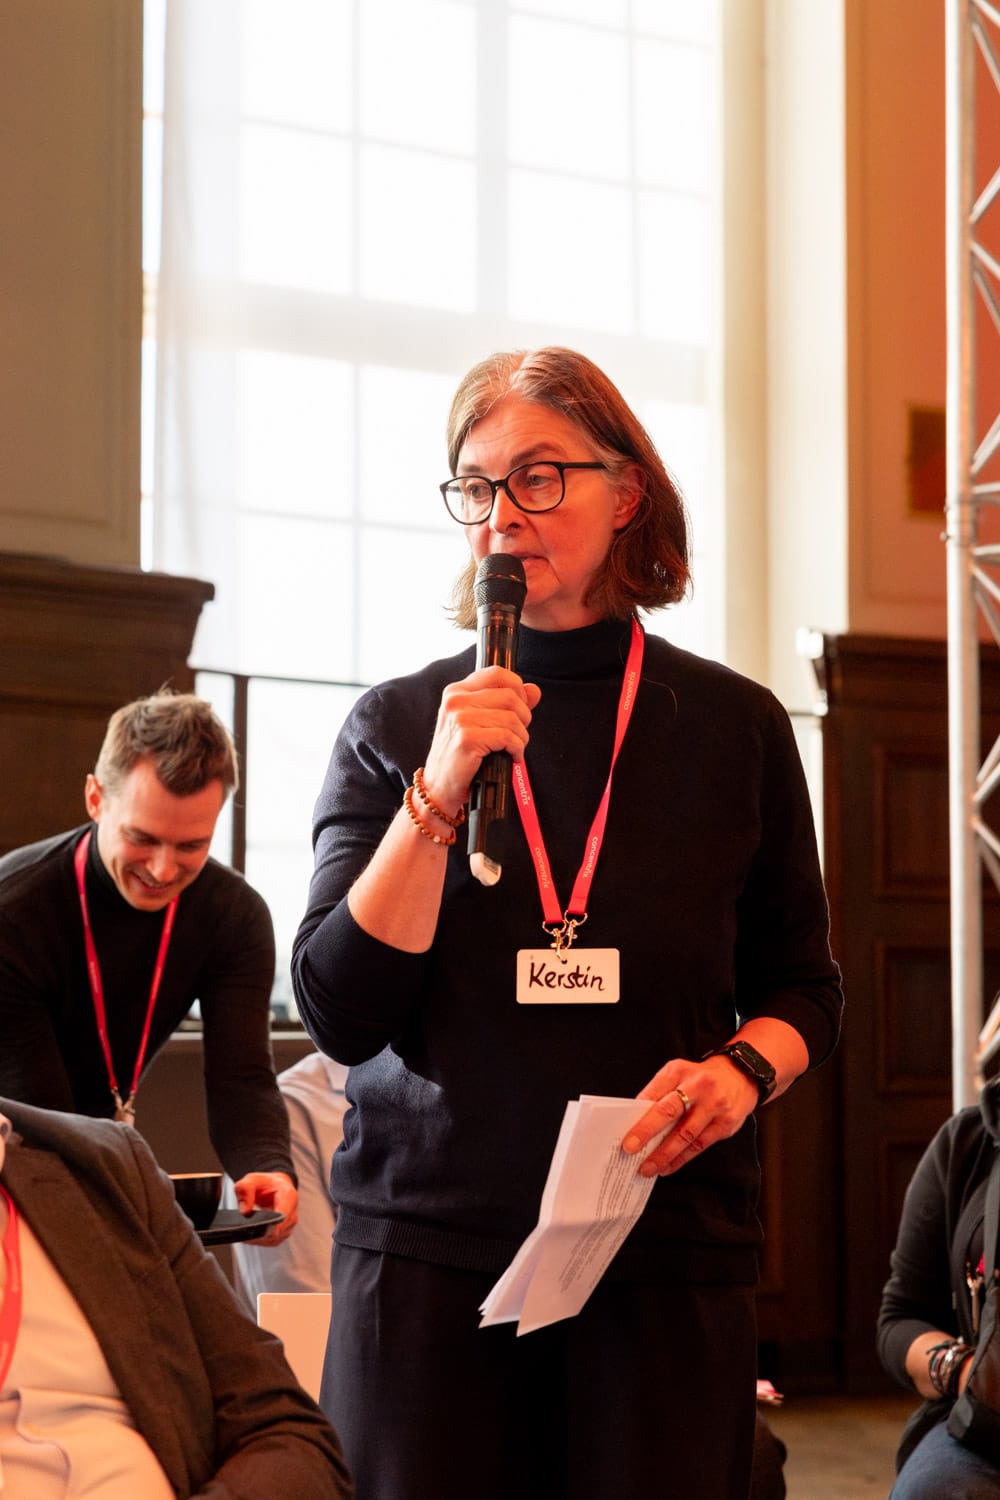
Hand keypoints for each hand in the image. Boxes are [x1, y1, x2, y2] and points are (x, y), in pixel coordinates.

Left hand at [232, 1171, 298, 1245]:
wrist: (274, 1187)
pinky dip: (259, 1240)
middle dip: (259, 1231)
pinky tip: (249, 1234)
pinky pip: (270, 1242)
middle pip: (276, 1230)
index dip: (273, 1224)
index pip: (284, 1214)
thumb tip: (245, 1211)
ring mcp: (288, 1226)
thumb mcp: (251, 1179)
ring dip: (257, 1237)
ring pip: (272, 1239)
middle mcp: (292, 1213)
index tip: (260, 1229)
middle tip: (241, 1230)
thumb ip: (245, 1189)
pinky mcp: (282, 1234)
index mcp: (289, 1196)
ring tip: (243, 1231)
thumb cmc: (264, 1183)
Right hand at [421, 665, 541, 814]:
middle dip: (524, 718)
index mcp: (457, 691)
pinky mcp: (467, 739)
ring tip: (514, 748)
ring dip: (522, 737)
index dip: (518, 689)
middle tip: (518, 735)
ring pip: (512, 718)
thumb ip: (507, 704)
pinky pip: (508, 737)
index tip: (520, 709)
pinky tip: (512, 757)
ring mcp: (460, 719)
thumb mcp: (480, 722)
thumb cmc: (460, 756)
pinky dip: (517, 749)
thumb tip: (535, 690)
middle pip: (510, 696)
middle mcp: (455, 701)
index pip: (497, 673)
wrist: (439, 787)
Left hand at [621, 1056, 759, 1176]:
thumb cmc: (701, 1078)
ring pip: (685, 1135)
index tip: (625, 1134)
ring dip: (664, 1154)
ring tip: (648, 1168)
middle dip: (647, 1132)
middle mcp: (697, 1087)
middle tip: (631, 1149)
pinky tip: (668, 1167)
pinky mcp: (725, 1124)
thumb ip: (659, 1093)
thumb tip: (636, 1121)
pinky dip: (681, 1159)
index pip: (654, 1093)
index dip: (639, 1115)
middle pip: (669, 1112)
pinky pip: (699, 1146)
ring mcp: (714, 1106)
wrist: (741, 1075)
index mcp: (679, 1071)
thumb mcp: (678, 1074)